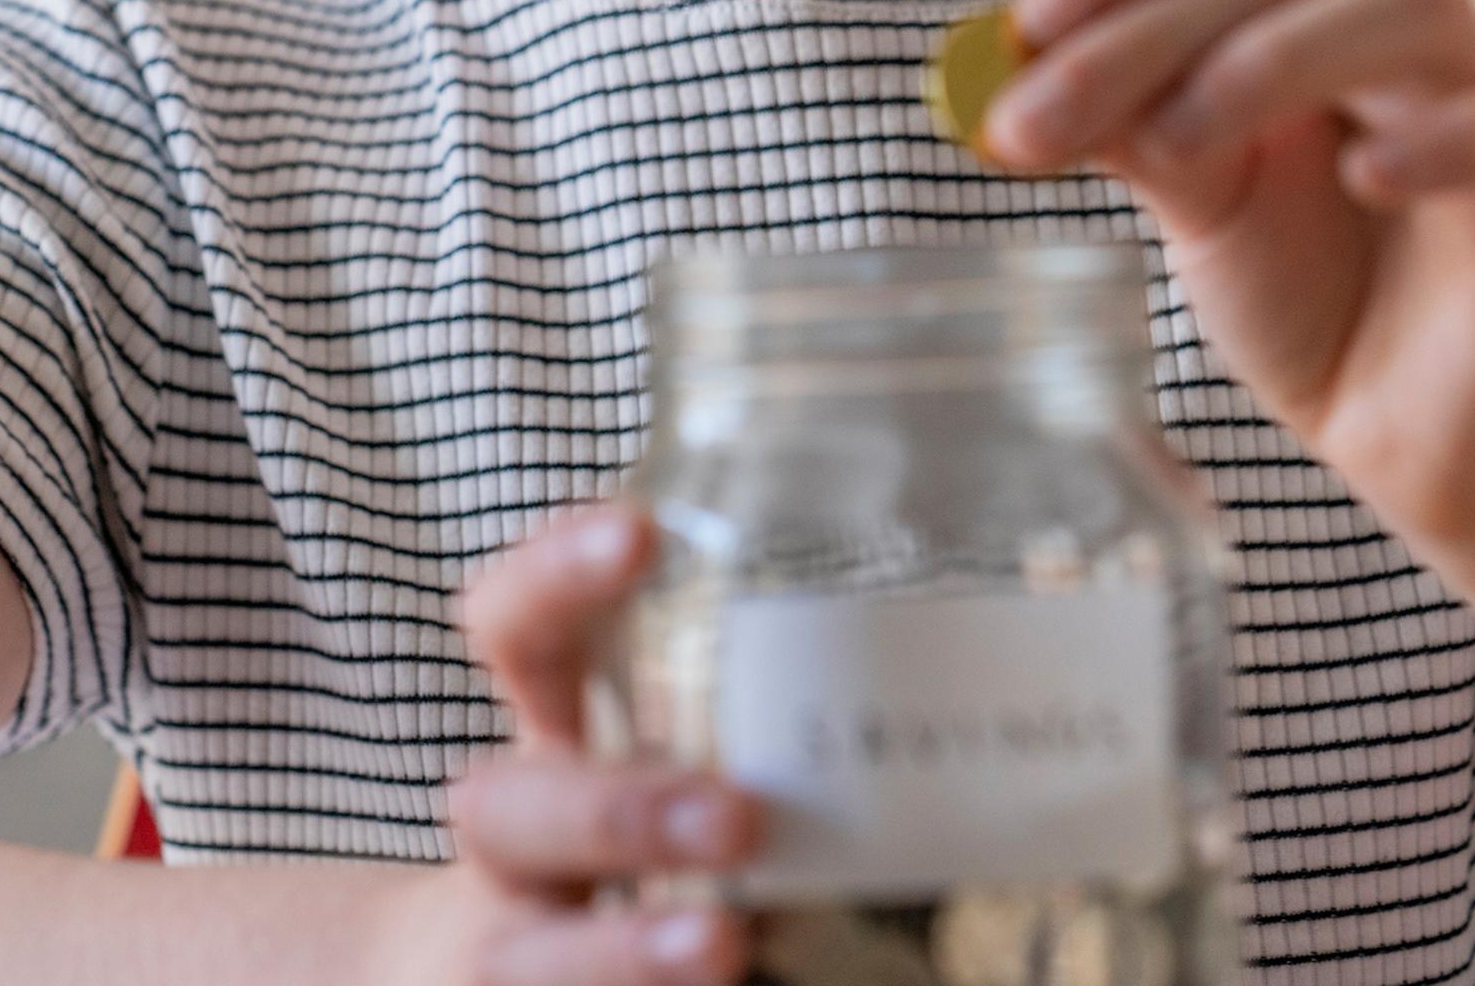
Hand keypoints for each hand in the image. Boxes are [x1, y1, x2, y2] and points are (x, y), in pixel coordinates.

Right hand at [373, 504, 757, 985]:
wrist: (511, 968)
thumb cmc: (631, 840)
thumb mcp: (672, 761)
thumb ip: (766, 730)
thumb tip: (967, 698)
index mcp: (548, 735)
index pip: (517, 627)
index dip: (556, 577)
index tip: (641, 534)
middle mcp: (514, 837)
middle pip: (507, 807)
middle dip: (617, 811)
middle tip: (738, 815)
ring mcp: (510, 941)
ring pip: (525, 950)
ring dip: (624, 948)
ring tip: (722, 940)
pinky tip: (737, 984)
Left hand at [983, 0, 1474, 548]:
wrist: (1404, 429)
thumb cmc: (1303, 282)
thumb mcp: (1188, 189)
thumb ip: (1120, 116)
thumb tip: (1006, 57)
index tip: (1022, 26)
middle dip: (1145, 28)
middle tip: (1034, 120)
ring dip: (1274, 58)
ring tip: (1182, 144)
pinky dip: (1447, 138)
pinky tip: (1366, 180)